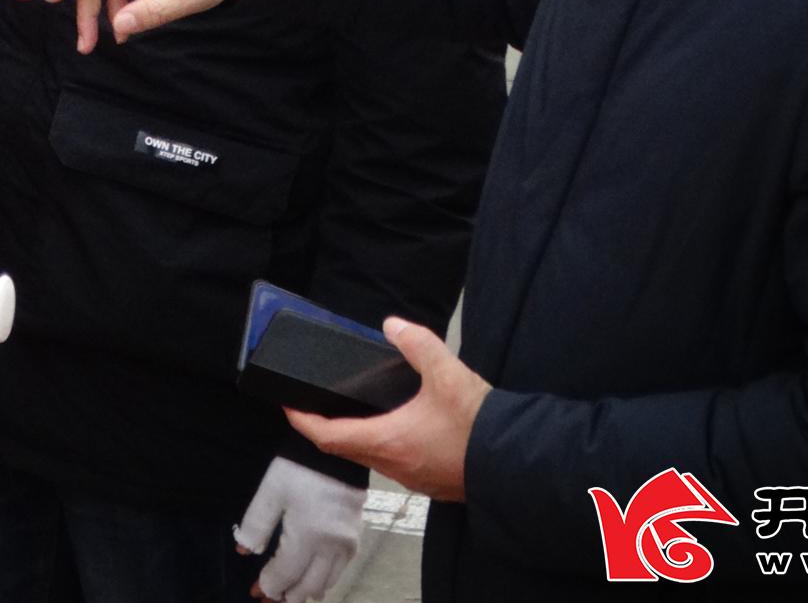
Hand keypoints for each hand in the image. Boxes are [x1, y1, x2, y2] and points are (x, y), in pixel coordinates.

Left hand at [236, 458, 364, 602]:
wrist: (337, 451)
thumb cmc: (299, 468)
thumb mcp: (271, 491)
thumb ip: (256, 523)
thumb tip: (244, 551)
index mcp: (308, 535)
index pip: (287, 573)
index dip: (270, 585)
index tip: (256, 590)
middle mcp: (331, 546)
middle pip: (309, 586)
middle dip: (287, 596)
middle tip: (269, 597)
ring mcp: (346, 544)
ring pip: (327, 583)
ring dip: (306, 591)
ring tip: (288, 593)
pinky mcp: (355, 539)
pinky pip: (340, 572)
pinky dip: (324, 580)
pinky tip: (313, 579)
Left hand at [284, 320, 489, 501]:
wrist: (519, 464)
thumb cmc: (480, 427)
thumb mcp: (447, 373)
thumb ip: (417, 344)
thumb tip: (393, 326)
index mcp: (387, 440)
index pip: (328, 436)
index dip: (302, 421)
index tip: (288, 407)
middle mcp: (394, 464)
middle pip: (343, 449)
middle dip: (324, 429)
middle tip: (313, 407)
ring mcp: (413, 477)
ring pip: (370, 457)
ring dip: (354, 437)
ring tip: (349, 413)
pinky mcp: (431, 481)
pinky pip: (394, 463)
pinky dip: (382, 444)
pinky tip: (395, 428)